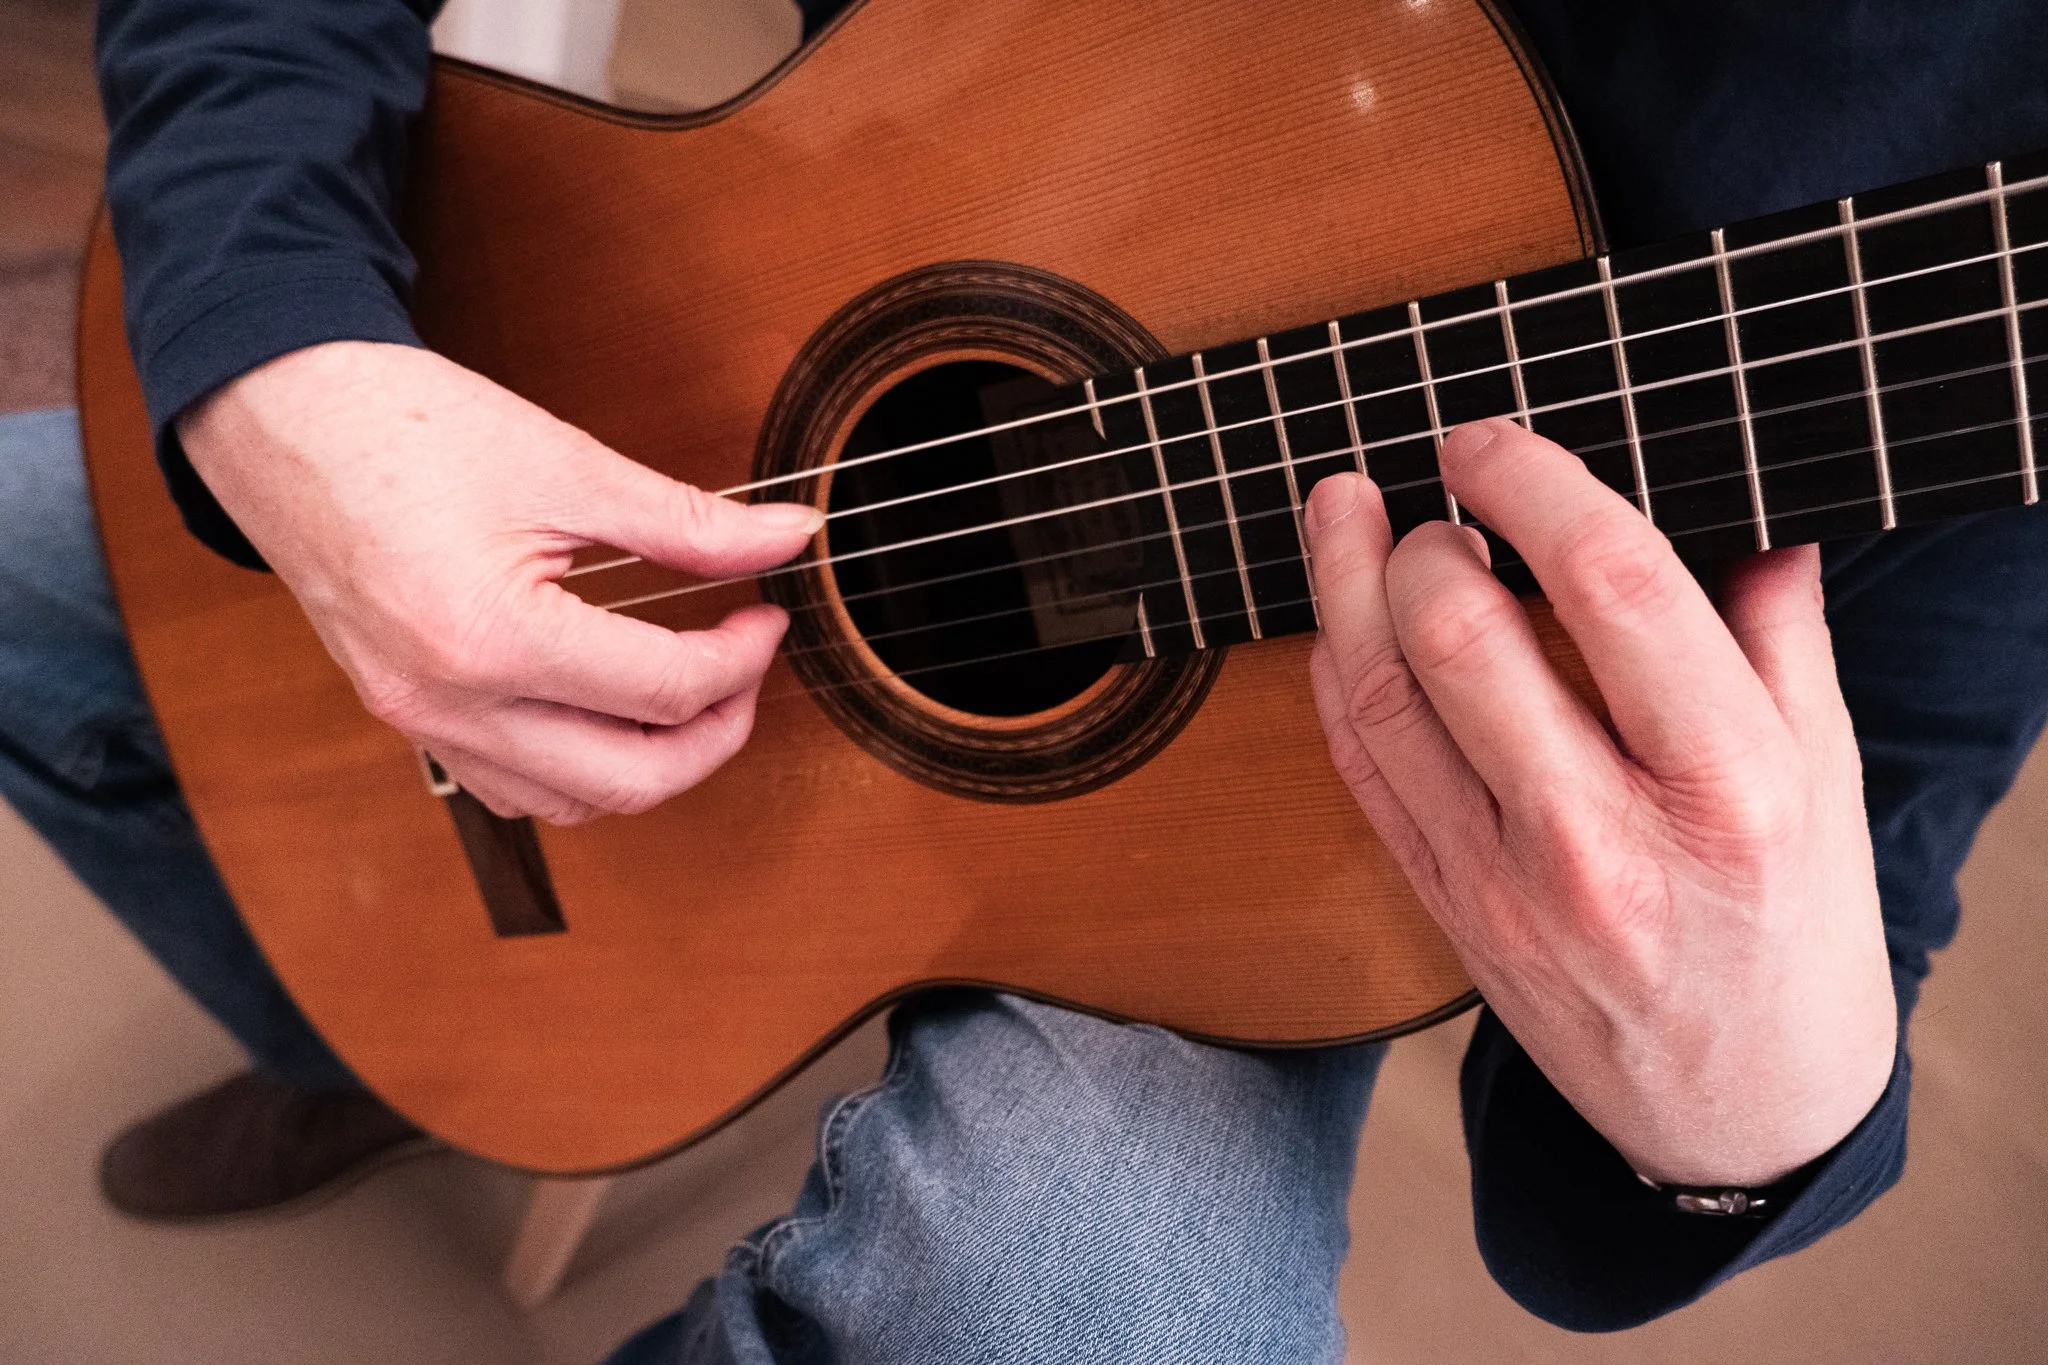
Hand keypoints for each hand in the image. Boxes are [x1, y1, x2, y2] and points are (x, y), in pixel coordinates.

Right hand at [178, 341, 821, 824]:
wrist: (281, 414)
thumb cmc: (403, 424)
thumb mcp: (567, 463)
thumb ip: (688, 520)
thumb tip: (789, 537)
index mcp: (492, 637)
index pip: (665, 690)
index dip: (743, 658)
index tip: (769, 615)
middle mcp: (449, 704)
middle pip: (631, 782)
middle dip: (715, 736)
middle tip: (746, 671)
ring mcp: (419, 723)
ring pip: (571, 804)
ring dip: (649, 765)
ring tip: (689, 691)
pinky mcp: (406, 718)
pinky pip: (511, 788)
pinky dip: (578, 771)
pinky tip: (609, 709)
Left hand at [1304, 418, 1895, 1186]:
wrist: (1735, 1113)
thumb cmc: (1794, 934)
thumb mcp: (1828, 777)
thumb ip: (1781, 633)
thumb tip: (1749, 504)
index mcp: (1726, 787)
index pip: (1612, 586)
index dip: (1532, 483)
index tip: (1489, 440)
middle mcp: (1603, 838)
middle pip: (1462, 640)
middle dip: (1421, 536)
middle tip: (1428, 484)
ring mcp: (1503, 882)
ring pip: (1381, 701)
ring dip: (1342, 586)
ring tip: (1342, 509)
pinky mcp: (1442, 907)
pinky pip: (1359, 770)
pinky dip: (1335, 679)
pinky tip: (1338, 619)